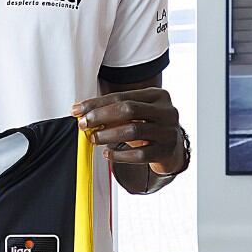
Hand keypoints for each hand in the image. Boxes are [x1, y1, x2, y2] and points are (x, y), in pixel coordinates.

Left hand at [71, 87, 187, 175]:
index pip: (122, 96)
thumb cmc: (150, 126)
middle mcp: (166, 111)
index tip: (78, 110)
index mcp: (158, 95)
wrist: (174, 149)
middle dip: (101, 116)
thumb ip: (117, 111)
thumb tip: (84, 113)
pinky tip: (107, 154)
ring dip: (108, 135)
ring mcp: (168, 132)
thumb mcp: (138, 114)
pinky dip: (119, 155)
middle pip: (129, 109)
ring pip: (133, 131)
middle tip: (84, 124)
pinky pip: (139, 155)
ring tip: (94, 138)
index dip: (97, 103)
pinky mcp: (165, 152)